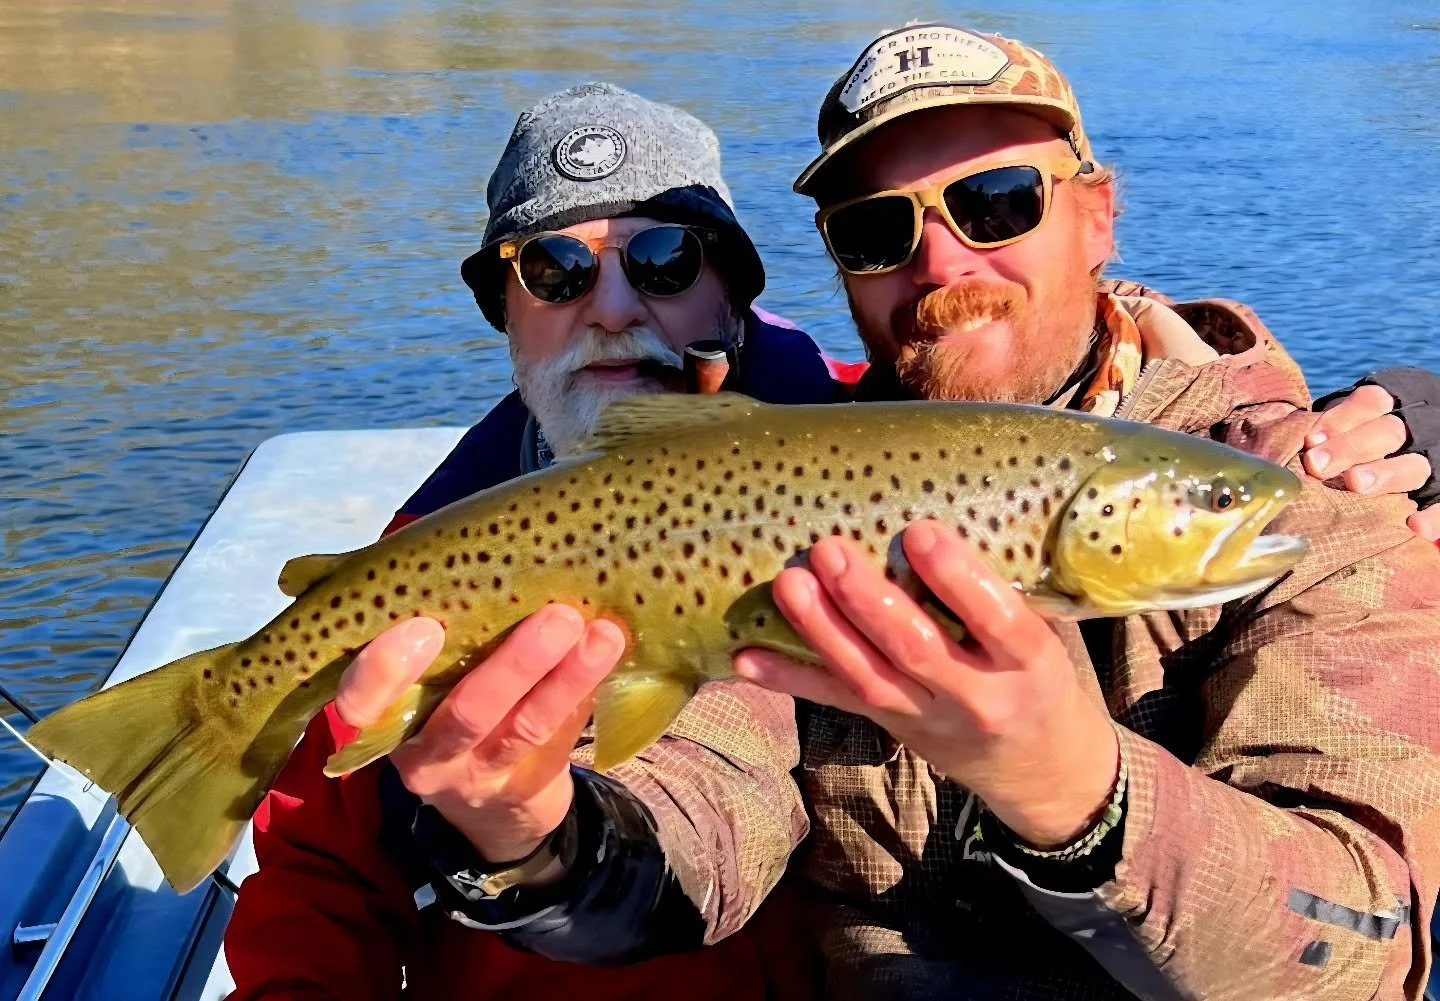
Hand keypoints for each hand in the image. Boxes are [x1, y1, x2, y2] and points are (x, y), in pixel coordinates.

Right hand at [334, 605, 625, 866]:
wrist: (492, 793)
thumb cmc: (445, 690)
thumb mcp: (417, 669)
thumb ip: (415, 619)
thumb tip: (438, 546)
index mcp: (382, 717)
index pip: (360, 708)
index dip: (384, 674)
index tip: (423, 626)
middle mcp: (425, 756)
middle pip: (465, 717)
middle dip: (513, 667)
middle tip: (556, 618)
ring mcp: (479, 776)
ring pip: (524, 727)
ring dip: (566, 678)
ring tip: (601, 632)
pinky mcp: (527, 785)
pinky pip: (558, 737)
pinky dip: (584, 691)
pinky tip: (609, 651)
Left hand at [733, 521, 1118, 848]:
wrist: (1041, 772)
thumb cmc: (1040, 676)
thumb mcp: (1050, 635)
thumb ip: (1009, 585)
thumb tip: (959, 492)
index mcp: (1029, 664)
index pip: (997, 621)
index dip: (958, 579)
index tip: (921, 532)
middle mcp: (977, 696)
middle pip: (916, 649)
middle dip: (868, 600)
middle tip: (830, 549)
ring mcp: (926, 717)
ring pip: (867, 677)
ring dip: (821, 630)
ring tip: (789, 583)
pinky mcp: (889, 726)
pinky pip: (835, 702)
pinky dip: (788, 680)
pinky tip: (745, 658)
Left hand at [1304, 383, 1439, 540]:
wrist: (1414, 449)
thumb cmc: (1361, 441)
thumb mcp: (1353, 424)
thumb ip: (1334, 430)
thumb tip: (1305, 445)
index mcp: (1393, 406)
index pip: (1371, 402)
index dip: (1341, 418)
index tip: (1311, 440)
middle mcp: (1417, 430)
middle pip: (1388, 432)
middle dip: (1351, 447)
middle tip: (1317, 465)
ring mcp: (1433, 460)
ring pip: (1416, 465)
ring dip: (1386, 474)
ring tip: (1356, 484)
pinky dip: (1435, 516)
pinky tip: (1416, 526)